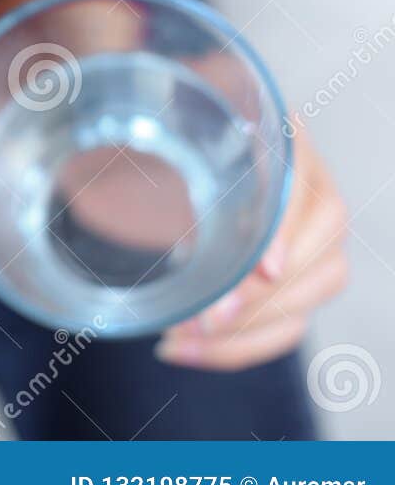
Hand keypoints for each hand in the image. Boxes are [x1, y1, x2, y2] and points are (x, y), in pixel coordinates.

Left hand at [155, 123, 346, 369]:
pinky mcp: (300, 284)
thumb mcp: (162, 136)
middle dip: (262, 296)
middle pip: (321, 251)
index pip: (303, 181)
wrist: (171, 158)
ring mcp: (317, 241)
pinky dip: (240, 346)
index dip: (289, 228)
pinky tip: (188, 348)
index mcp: (283, 140)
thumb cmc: (165, 141)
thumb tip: (169, 208)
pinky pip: (289, 326)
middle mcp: (313, 189)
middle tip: (207, 317)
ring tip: (185, 336)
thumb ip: (168, 141)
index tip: (267, 267)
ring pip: (314, 294)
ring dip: (249, 329)